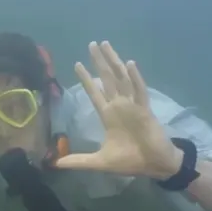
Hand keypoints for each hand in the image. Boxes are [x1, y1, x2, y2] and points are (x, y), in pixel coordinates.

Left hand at [54, 41, 183, 179]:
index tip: (78, 64)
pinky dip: (135, 77)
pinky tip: (129, 63)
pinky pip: (139, 91)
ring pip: (122, 79)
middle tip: (93, 43)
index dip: (86, 79)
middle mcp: (119, 106)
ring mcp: (133, 106)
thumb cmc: (131, 161)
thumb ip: (79, 161)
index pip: (95, 93)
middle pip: (107, 79)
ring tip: (107, 45)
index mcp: (108, 116)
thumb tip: (56, 164)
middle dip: (99, 62)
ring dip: (114, 62)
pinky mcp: (145, 110)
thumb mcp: (100, 162)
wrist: (155, 166)